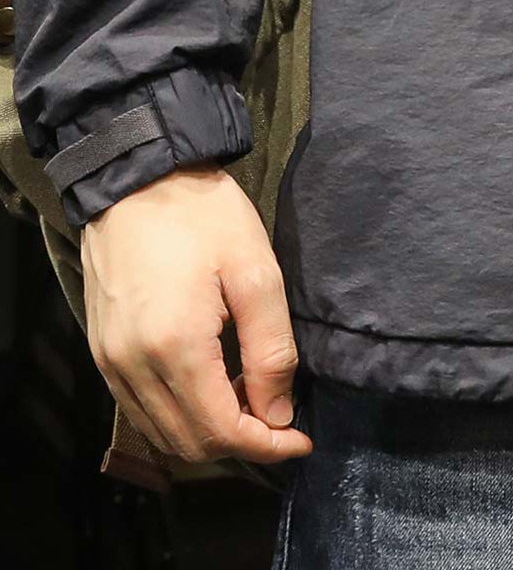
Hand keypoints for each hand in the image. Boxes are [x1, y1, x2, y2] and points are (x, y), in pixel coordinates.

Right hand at [79, 164, 313, 465]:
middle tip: (280, 417)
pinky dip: (178, 414)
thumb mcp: (255, 271)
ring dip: (208, 432)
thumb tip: (277, 415)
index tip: (300, 438)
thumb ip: (271, 349)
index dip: (265, 445)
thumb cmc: (203, 216)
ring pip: (161, 432)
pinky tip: (211, 385)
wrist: (139, 177)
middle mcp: (132, 366)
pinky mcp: (102, 352)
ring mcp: (110, 362)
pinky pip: (140, 408)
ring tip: (250, 399)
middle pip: (188, 442)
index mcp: (174, 347)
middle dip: (240, 443)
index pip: (220, 430)